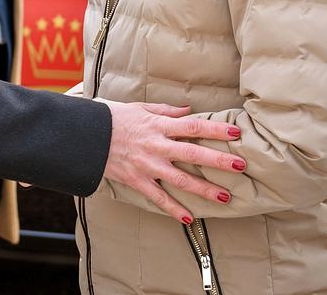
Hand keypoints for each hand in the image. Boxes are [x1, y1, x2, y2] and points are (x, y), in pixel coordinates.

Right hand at [101, 100, 244, 223]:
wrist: (85, 136)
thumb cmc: (112, 118)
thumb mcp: (139, 108)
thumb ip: (166, 111)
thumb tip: (188, 110)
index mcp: (158, 126)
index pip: (193, 127)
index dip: (215, 129)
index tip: (235, 132)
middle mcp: (156, 146)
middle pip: (193, 154)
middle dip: (218, 160)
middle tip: (240, 165)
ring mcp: (147, 165)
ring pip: (181, 180)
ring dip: (204, 189)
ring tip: (225, 197)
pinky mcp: (137, 180)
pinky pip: (158, 197)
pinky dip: (173, 209)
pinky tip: (189, 218)